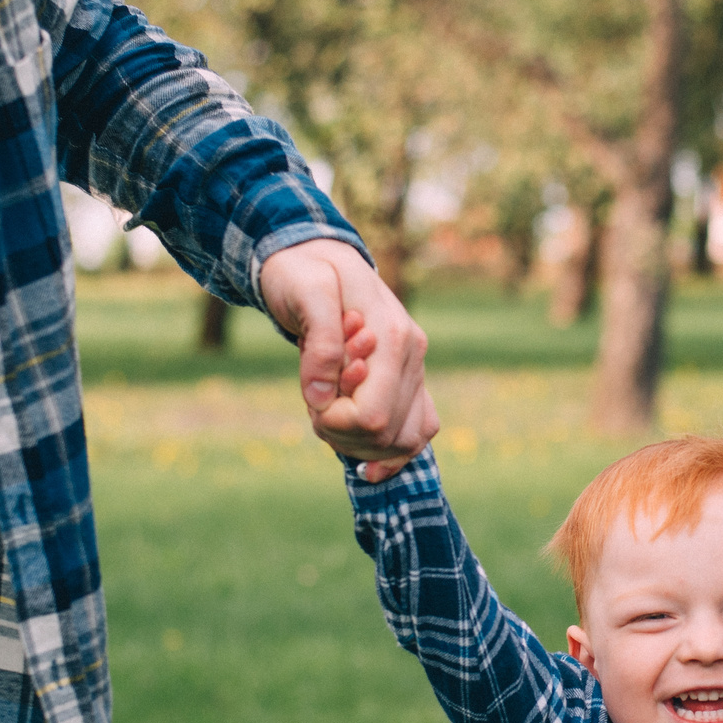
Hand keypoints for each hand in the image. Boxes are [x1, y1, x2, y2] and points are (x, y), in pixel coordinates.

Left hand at [258, 238, 438, 479]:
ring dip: (362, 444)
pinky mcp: (409, 377)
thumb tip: (321, 396)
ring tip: (332, 415)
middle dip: (344, 434)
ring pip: (407, 440)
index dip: (335, 422)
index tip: (312, 398)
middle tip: (316, 403)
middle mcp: (413, 355)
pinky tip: (368, 467)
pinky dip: (395, 454)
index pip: (372, 416)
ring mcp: (415, 367)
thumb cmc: (303, 272)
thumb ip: (318, 343)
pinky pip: (419, 430)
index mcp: (393, 336)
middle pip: (388, 435)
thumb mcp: (303, 293)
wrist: (315, 255)